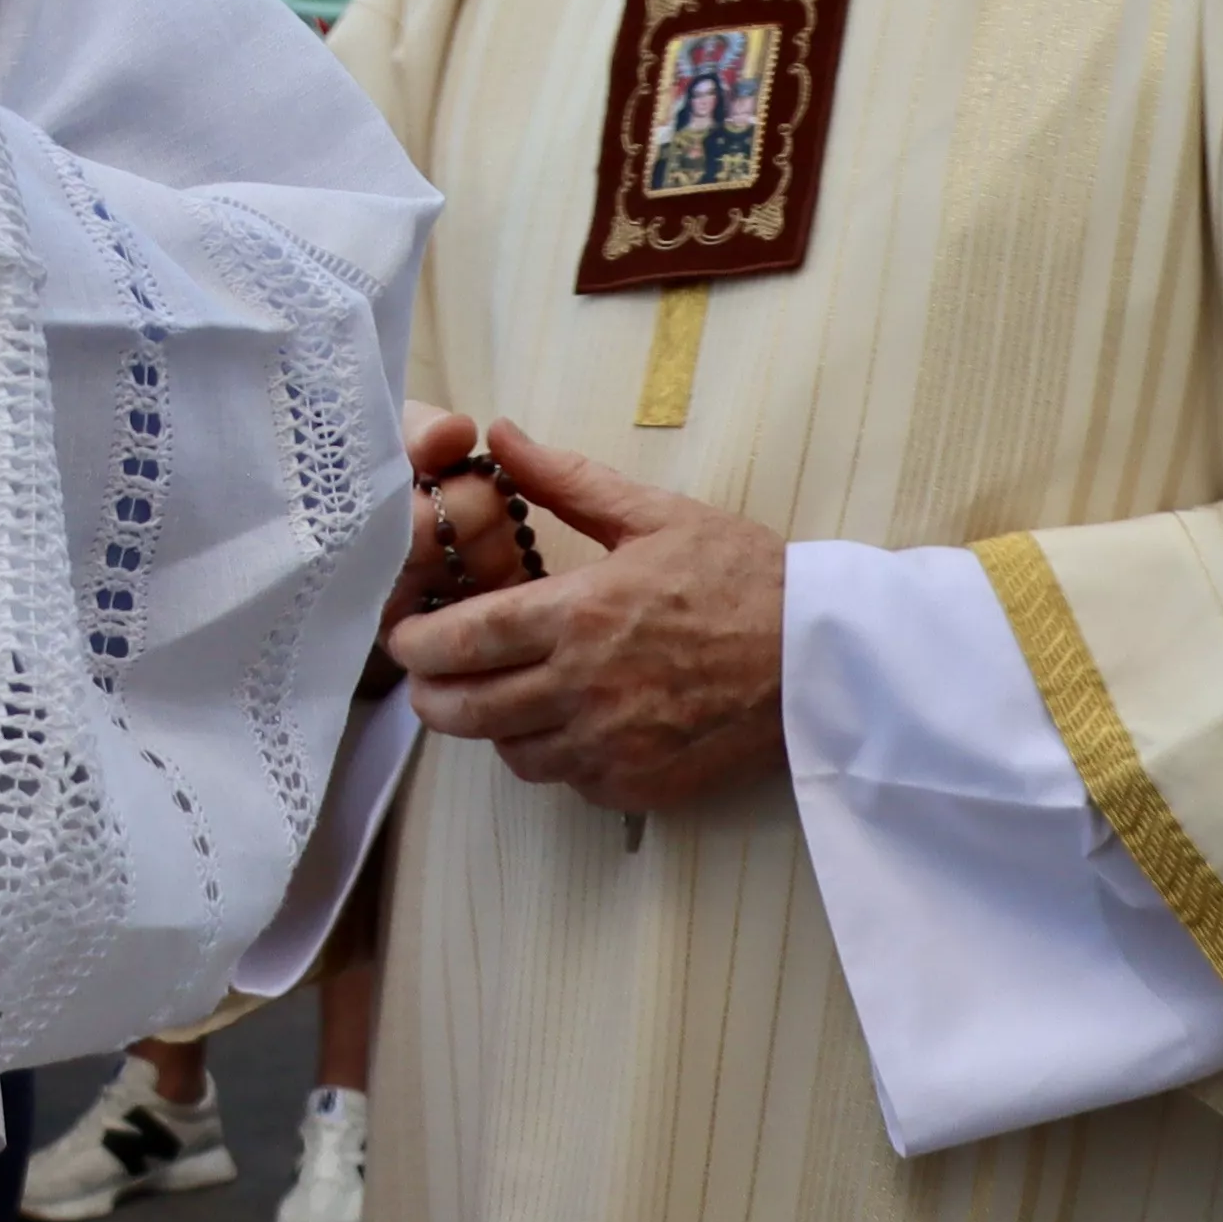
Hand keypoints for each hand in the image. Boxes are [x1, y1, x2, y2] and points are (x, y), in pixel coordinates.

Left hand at [381, 423, 788, 809]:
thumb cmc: (742, 577)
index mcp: (581, 615)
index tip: (401, 637)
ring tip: (500, 692)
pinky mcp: (638, 787)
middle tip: (426, 676)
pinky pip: (565, 780)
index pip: (464, 641)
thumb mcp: (654, 513)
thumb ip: (566, 480)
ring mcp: (611, 747)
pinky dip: (550, 755)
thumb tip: (500, 434)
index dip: (417, 645)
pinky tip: (564, 721)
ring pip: (510, 753)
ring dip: (491, 727)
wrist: (821, 659)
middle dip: (432, 695)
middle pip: (468, 711)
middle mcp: (585, 690)